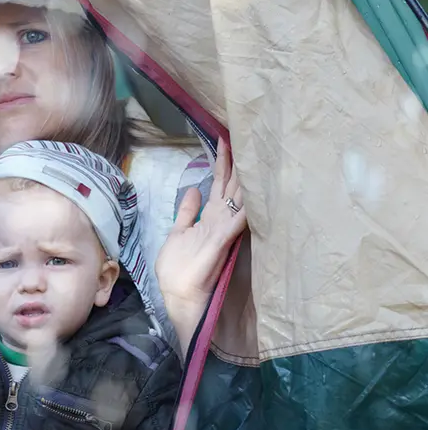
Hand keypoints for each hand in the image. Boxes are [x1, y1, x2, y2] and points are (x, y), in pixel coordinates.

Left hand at [155, 139, 246, 355]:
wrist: (180, 296)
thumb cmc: (179, 269)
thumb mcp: (177, 233)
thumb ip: (186, 212)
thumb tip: (194, 189)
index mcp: (210, 218)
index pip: (220, 185)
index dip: (222, 163)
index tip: (224, 140)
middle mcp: (221, 221)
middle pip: (233, 186)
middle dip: (238, 162)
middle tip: (245, 133)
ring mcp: (223, 230)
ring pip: (238, 198)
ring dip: (245, 176)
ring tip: (251, 151)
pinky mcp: (221, 242)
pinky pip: (237, 220)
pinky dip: (245, 205)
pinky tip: (253, 188)